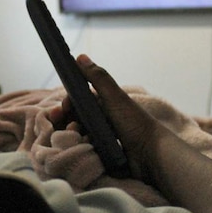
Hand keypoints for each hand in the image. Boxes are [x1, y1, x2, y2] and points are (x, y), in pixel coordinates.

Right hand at [49, 54, 166, 182]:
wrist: (151, 155)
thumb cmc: (135, 123)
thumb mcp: (115, 97)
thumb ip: (98, 77)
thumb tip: (80, 56)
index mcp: (103, 104)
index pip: (76, 103)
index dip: (66, 106)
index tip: (60, 111)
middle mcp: (101, 120)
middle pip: (74, 120)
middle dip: (66, 123)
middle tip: (66, 129)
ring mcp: (101, 139)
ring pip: (77, 137)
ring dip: (72, 138)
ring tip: (76, 140)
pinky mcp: (102, 156)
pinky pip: (85, 152)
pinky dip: (81, 151)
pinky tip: (82, 151)